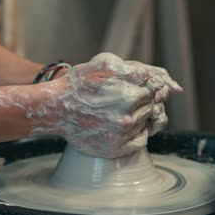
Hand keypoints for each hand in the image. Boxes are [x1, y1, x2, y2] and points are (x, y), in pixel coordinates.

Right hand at [31, 53, 181, 158]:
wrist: (55, 109)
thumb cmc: (79, 84)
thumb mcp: (105, 65)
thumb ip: (135, 70)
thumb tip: (159, 80)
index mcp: (129, 95)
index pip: (154, 90)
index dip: (143, 87)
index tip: (129, 88)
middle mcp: (128, 117)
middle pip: (151, 107)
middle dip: (141, 102)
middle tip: (119, 100)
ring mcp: (122, 135)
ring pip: (147, 123)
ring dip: (138, 117)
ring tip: (116, 112)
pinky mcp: (116, 149)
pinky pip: (141, 140)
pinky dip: (136, 133)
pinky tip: (119, 125)